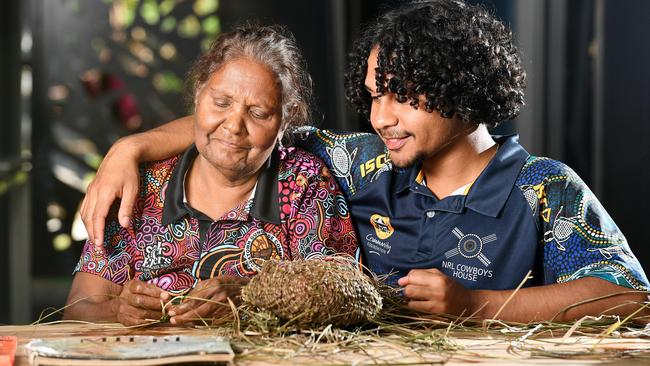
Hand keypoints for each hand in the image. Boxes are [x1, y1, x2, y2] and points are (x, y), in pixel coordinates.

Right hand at [80, 138, 140, 252]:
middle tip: (98, 249)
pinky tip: (92, 226)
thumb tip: (124, 225)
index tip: (100, 245)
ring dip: (88, 228)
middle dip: (92, 234)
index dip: (98, 233)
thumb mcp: (133, 190)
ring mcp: (90, 190)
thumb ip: (127, 208)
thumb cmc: (129, 172)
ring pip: (84, 213)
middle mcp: (93, 192)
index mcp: (104, 193)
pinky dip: (87, 219)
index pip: (98, 218)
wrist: (121, 154)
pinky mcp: (90, 189)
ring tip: (95, 241)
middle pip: (88, 218)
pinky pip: (85, 207)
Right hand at [116, 280, 168, 325]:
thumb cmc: (137, 293)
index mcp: (130, 286)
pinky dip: (149, 322)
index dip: (155, 292)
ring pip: (141, 313)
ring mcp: (124, 310)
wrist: (120, 304)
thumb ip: (154, 289)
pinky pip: (138, 323)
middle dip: (156, 304)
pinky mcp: (125, 320)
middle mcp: (125, 298)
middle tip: (168, 306)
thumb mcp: (143, 287)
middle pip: (140, 301)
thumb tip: (167, 295)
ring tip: (165, 314)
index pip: (142, 288)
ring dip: (156, 314)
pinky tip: (157, 320)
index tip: (166, 296)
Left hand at [167, 276, 248, 324]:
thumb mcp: (211, 282)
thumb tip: (183, 302)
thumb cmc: (227, 283)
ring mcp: (225, 308)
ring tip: (181, 322)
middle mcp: (220, 297)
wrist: (247, 289)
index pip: (194, 300)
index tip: (172, 311)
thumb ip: (197, 291)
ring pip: (204, 319)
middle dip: (184, 317)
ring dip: (191, 322)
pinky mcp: (228, 316)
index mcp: (214, 286)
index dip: (182, 307)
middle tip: (173, 320)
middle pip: (198, 311)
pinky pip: (212, 322)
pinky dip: (202, 323)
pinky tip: (195, 323)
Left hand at [398, 268, 477, 316]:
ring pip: (411, 298)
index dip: (406, 279)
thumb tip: (403, 279)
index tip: (404, 282)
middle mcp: (437, 289)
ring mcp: (436, 302)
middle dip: (406, 289)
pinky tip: (418, 304)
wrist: (469, 303)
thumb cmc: (452, 288)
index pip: (413, 276)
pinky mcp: (436, 312)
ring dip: (408, 298)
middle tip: (409, 290)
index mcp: (438, 278)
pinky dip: (413, 305)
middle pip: (410, 288)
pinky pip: (416, 307)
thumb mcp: (440, 275)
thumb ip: (422, 274)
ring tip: (413, 297)